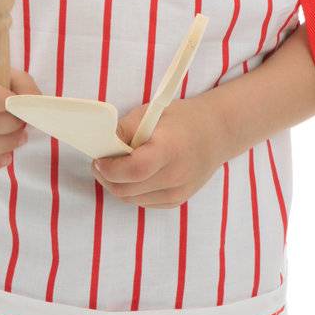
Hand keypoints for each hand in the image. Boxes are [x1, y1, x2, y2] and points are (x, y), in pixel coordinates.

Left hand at [90, 96, 225, 208]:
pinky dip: (132, 190)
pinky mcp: (176, 201)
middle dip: (106, 177)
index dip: (110, 168)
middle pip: (127, 189)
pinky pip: (142, 201)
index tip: (98, 159)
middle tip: (100, 163)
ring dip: (117, 184)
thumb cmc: (181, 120)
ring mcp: (177, 192)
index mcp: (169, 149)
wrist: (216, 134)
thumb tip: (100, 145)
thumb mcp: (151, 113)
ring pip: (131, 198)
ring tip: (117, 165)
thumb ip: (124, 130)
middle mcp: (176, 176)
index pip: (134, 169)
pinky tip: (135, 174)